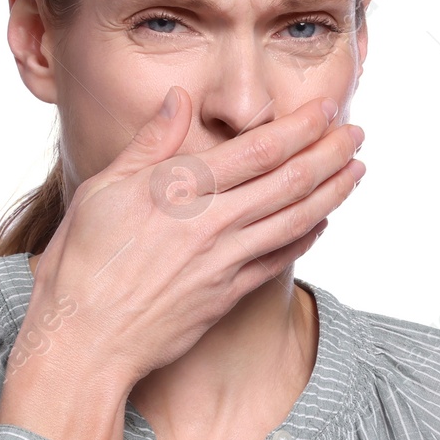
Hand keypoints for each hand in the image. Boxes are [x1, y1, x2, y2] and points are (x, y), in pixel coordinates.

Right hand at [0, 86, 364, 439]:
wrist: (86, 341)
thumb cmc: (82, 262)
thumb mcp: (104, 189)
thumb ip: (150, 142)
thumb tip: (180, 98)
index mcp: (179, 190)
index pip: (258, 150)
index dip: (300, 128)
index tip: (325, 109)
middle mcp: (210, 224)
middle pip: (289, 182)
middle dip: (330, 154)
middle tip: (356, 133)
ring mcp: (224, 262)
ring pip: (294, 219)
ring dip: (332, 192)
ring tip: (356, 170)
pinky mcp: (227, 294)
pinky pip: (279, 259)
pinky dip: (306, 236)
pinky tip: (323, 221)